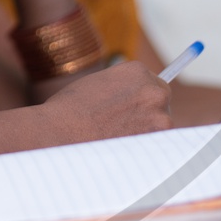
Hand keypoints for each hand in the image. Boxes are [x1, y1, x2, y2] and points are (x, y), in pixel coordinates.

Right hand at [38, 60, 171, 143]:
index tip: (134, 108)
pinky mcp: (158, 143)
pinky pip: (157, 145)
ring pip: (161, 126)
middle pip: (161, 103)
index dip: (141, 97)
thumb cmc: (70, 110)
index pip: (153, 83)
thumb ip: (123, 88)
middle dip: (148, 113)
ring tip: (117, 138)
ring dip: (146, 132)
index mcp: (138, 71)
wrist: (59, 132)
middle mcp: (154, 91)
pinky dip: (143, 148)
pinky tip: (122, 149)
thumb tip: (135, 101)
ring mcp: (160, 118)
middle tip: (125, 125)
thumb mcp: (99, 84)